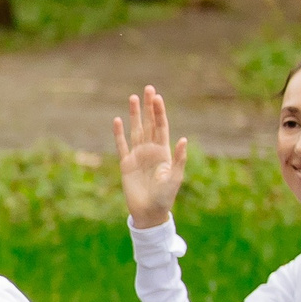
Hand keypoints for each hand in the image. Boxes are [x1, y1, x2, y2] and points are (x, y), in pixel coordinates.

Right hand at [114, 84, 188, 228]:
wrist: (149, 213)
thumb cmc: (165, 197)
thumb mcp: (175, 178)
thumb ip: (179, 159)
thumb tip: (183, 139)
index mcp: (164, 152)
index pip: (161, 127)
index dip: (159, 112)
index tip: (158, 98)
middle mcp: (151, 150)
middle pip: (149, 123)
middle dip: (149, 107)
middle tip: (148, 88)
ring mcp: (138, 156)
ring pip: (136, 130)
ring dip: (134, 115)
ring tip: (133, 98)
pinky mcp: (126, 164)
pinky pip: (122, 145)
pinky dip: (119, 134)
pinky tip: (118, 120)